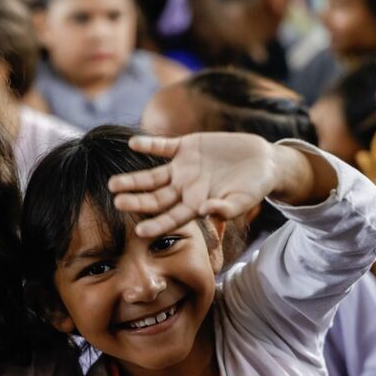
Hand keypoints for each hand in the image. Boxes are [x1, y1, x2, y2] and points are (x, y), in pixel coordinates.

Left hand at [108, 133, 284, 237]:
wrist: (262, 160)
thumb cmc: (254, 187)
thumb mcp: (244, 200)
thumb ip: (226, 209)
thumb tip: (205, 212)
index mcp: (195, 205)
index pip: (171, 218)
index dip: (156, 225)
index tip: (140, 232)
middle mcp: (183, 188)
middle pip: (155, 198)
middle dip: (136, 201)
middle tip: (117, 203)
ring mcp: (182, 167)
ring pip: (152, 176)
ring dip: (133, 179)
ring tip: (113, 183)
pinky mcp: (186, 146)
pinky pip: (163, 146)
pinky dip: (149, 144)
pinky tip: (133, 144)